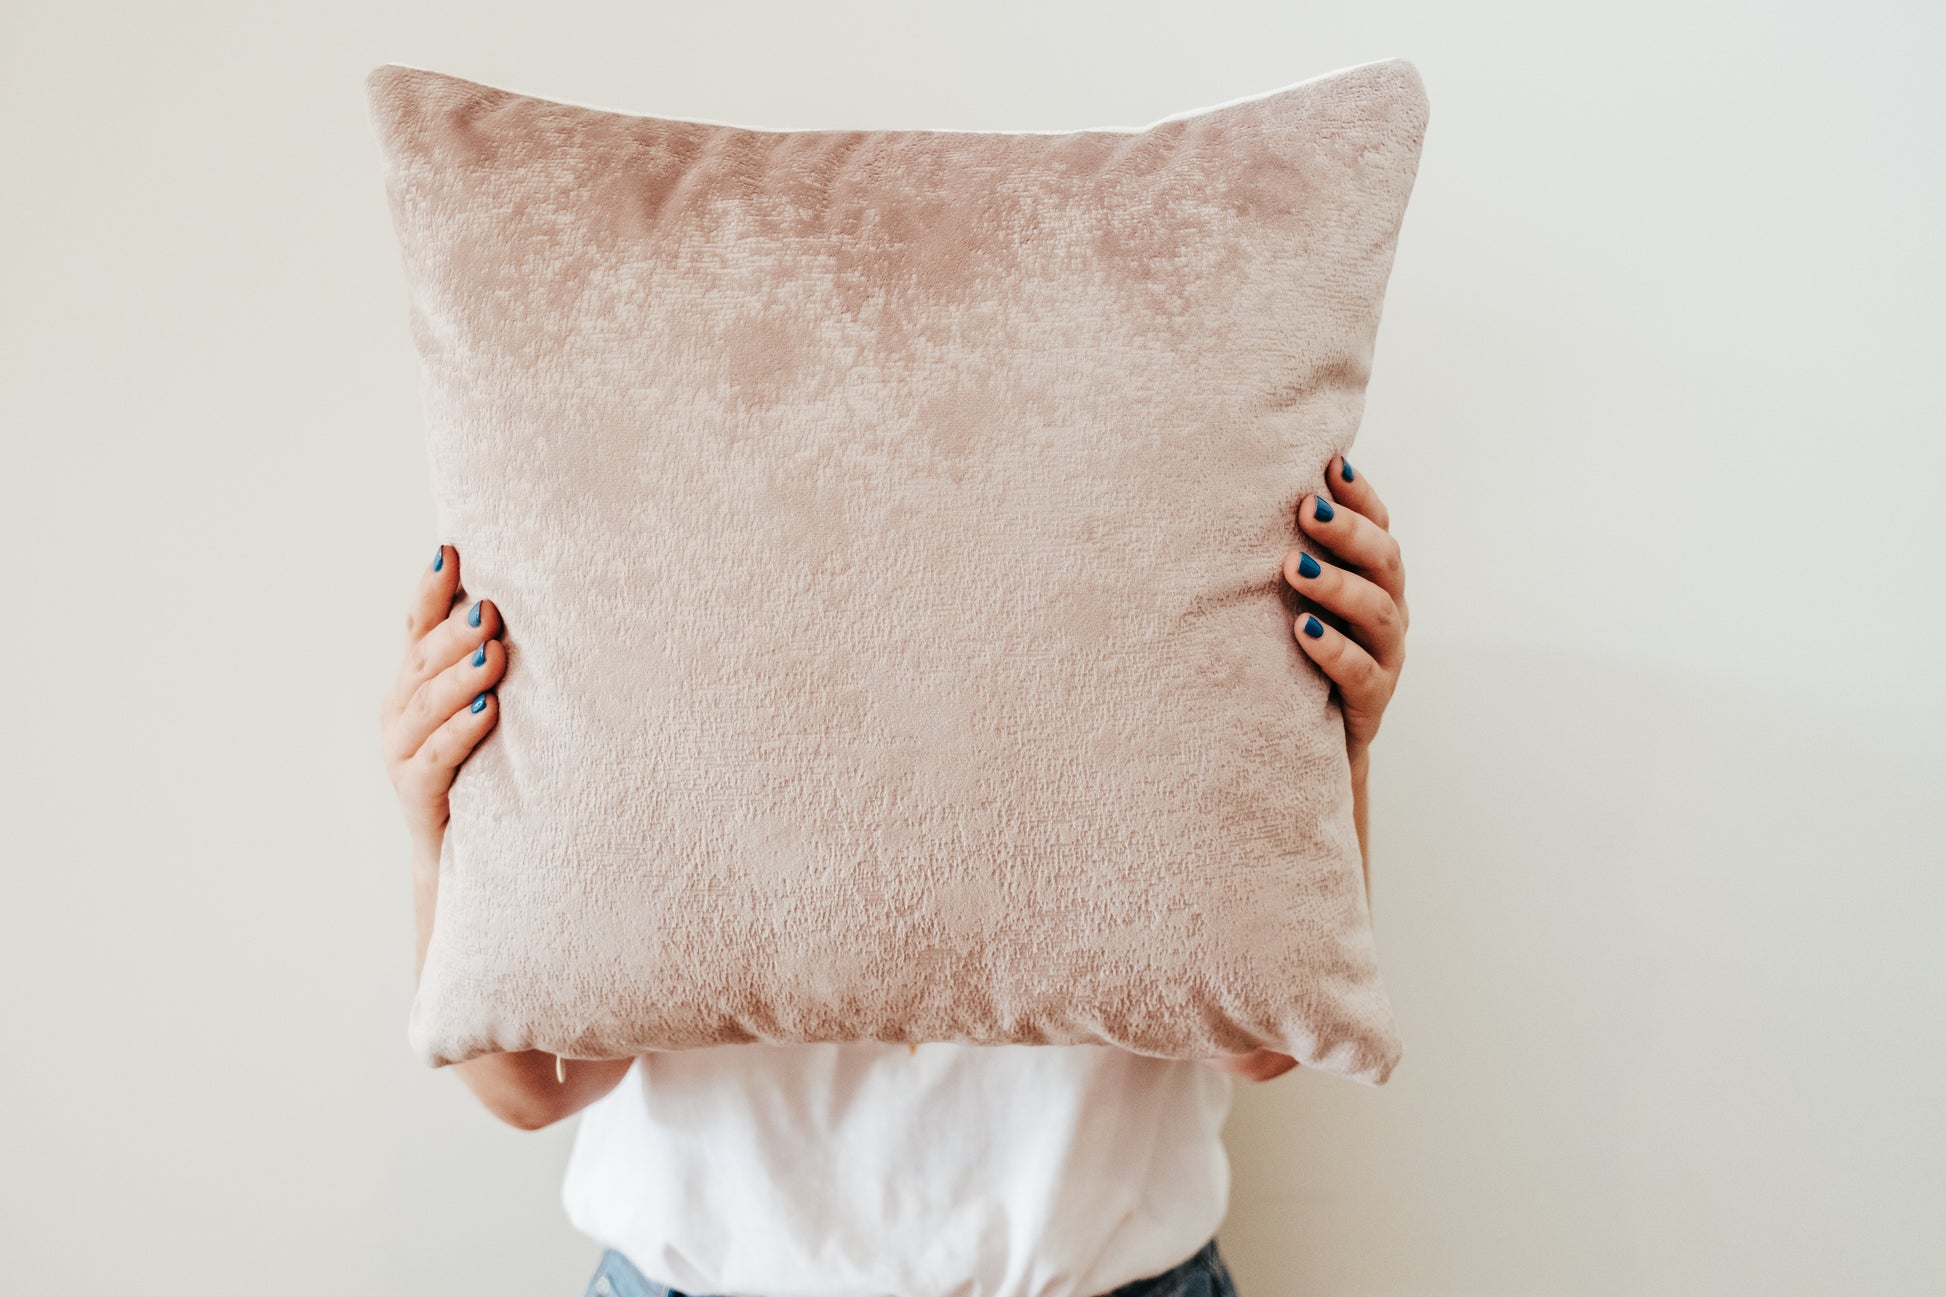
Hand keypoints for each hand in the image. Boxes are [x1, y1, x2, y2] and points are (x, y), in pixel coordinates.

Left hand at [377, 545, 632, 1127]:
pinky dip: (429, 611)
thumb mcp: (540, 1058)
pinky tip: (453, 557)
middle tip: (497, 639)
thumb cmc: (540, 994)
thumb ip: (536, 1079)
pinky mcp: (457, 725)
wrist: (516, 952)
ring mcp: (433, 762)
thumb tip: (548, 1098)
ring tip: (484, 591)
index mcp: (449, 865)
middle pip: (405, 726)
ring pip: (408, 688)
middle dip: (445, 679)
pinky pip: (425, 660)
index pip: (425, 791)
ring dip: (436, 638)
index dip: (449, 747)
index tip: (495, 712)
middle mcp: (428, 807)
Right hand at [378, 544, 504, 854]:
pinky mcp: (416, 796)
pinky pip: (436, 758)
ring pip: (426, 707)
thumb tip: (521, 605)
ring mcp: (400, 756)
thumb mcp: (483, 709)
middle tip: (490, 609)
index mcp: (412, 684)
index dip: (431, 591)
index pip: (416, 627)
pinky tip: (488, 712)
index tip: (452, 551)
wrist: (462, 859)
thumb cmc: (482, 769)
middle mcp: (399, 714)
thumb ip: (487, 663)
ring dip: (460, 677)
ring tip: (493, 654)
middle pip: (422, 661)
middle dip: (455, 632)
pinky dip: (461, 732)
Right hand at [1205, 453, 1408, 1082]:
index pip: (1369, 681)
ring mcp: (1359, 614)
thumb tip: (1257, 1075)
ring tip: (1304, 488)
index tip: (1303, 632)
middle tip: (1295, 553)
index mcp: (1347, 733)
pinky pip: (1362, 518)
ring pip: (1381, 555)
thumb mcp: (1254, 899)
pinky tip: (1318, 455)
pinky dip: (1350, 489)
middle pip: (1386, 607)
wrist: (1261, 756)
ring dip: (1351, 522)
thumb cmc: (1250, 827)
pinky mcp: (1339, 572)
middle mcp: (1366, 670)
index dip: (1348, 652)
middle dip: (1349, 576)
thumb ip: (1258, 969)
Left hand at [1280, 453, 1407, 759]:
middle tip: (1305, 509)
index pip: (1379, 526)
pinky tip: (1303, 631)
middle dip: (1347, 531)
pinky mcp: (1371, 699)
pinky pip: (1359, 672)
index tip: (1328, 464)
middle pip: (1384, 560)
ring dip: (1336, 585)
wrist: (1310, 739)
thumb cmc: (1296, 652)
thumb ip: (1293, 553)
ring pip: (1376, 611)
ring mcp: (1385, 656)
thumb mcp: (1298, 599)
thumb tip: (1247, 490)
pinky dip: (1332, 648)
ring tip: (1294, 567)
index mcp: (1376, 579)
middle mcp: (1389, 610)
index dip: (1360, 495)